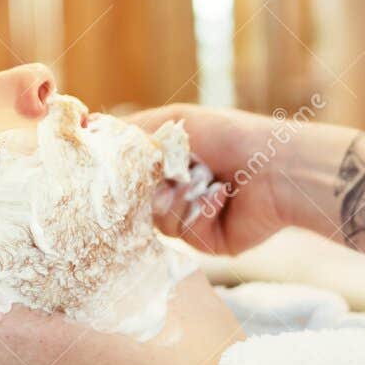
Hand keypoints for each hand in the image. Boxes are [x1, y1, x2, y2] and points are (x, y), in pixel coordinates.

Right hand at [127, 104, 300, 256]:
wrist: (275, 168)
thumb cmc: (228, 137)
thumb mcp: (175, 123)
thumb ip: (132, 132)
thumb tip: (90, 129)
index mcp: (171, 165)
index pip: (129, 177)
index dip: (120, 175)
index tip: (110, 167)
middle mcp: (179, 193)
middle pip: (136, 203)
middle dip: (147, 186)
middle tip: (164, 171)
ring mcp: (192, 219)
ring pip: (157, 221)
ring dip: (178, 197)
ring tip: (204, 179)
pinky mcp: (208, 242)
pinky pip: (184, 233)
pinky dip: (200, 211)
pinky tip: (221, 196)